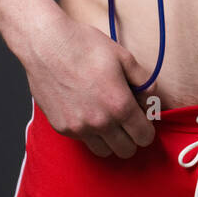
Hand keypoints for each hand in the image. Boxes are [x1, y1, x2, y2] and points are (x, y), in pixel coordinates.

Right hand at [22, 8, 155, 158]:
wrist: (46, 45)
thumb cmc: (85, 46)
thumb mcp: (124, 57)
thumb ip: (145, 82)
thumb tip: (150, 101)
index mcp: (119, 105)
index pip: (144, 137)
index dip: (147, 129)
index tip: (142, 119)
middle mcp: (100, 122)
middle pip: (126, 150)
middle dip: (131, 138)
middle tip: (127, 120)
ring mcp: (79, 128)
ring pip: (104, 151)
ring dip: (111, 140)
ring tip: (108, 118)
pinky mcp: (62, 128)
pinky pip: (83, 140)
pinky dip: (90, 132)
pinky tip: (87, 111)